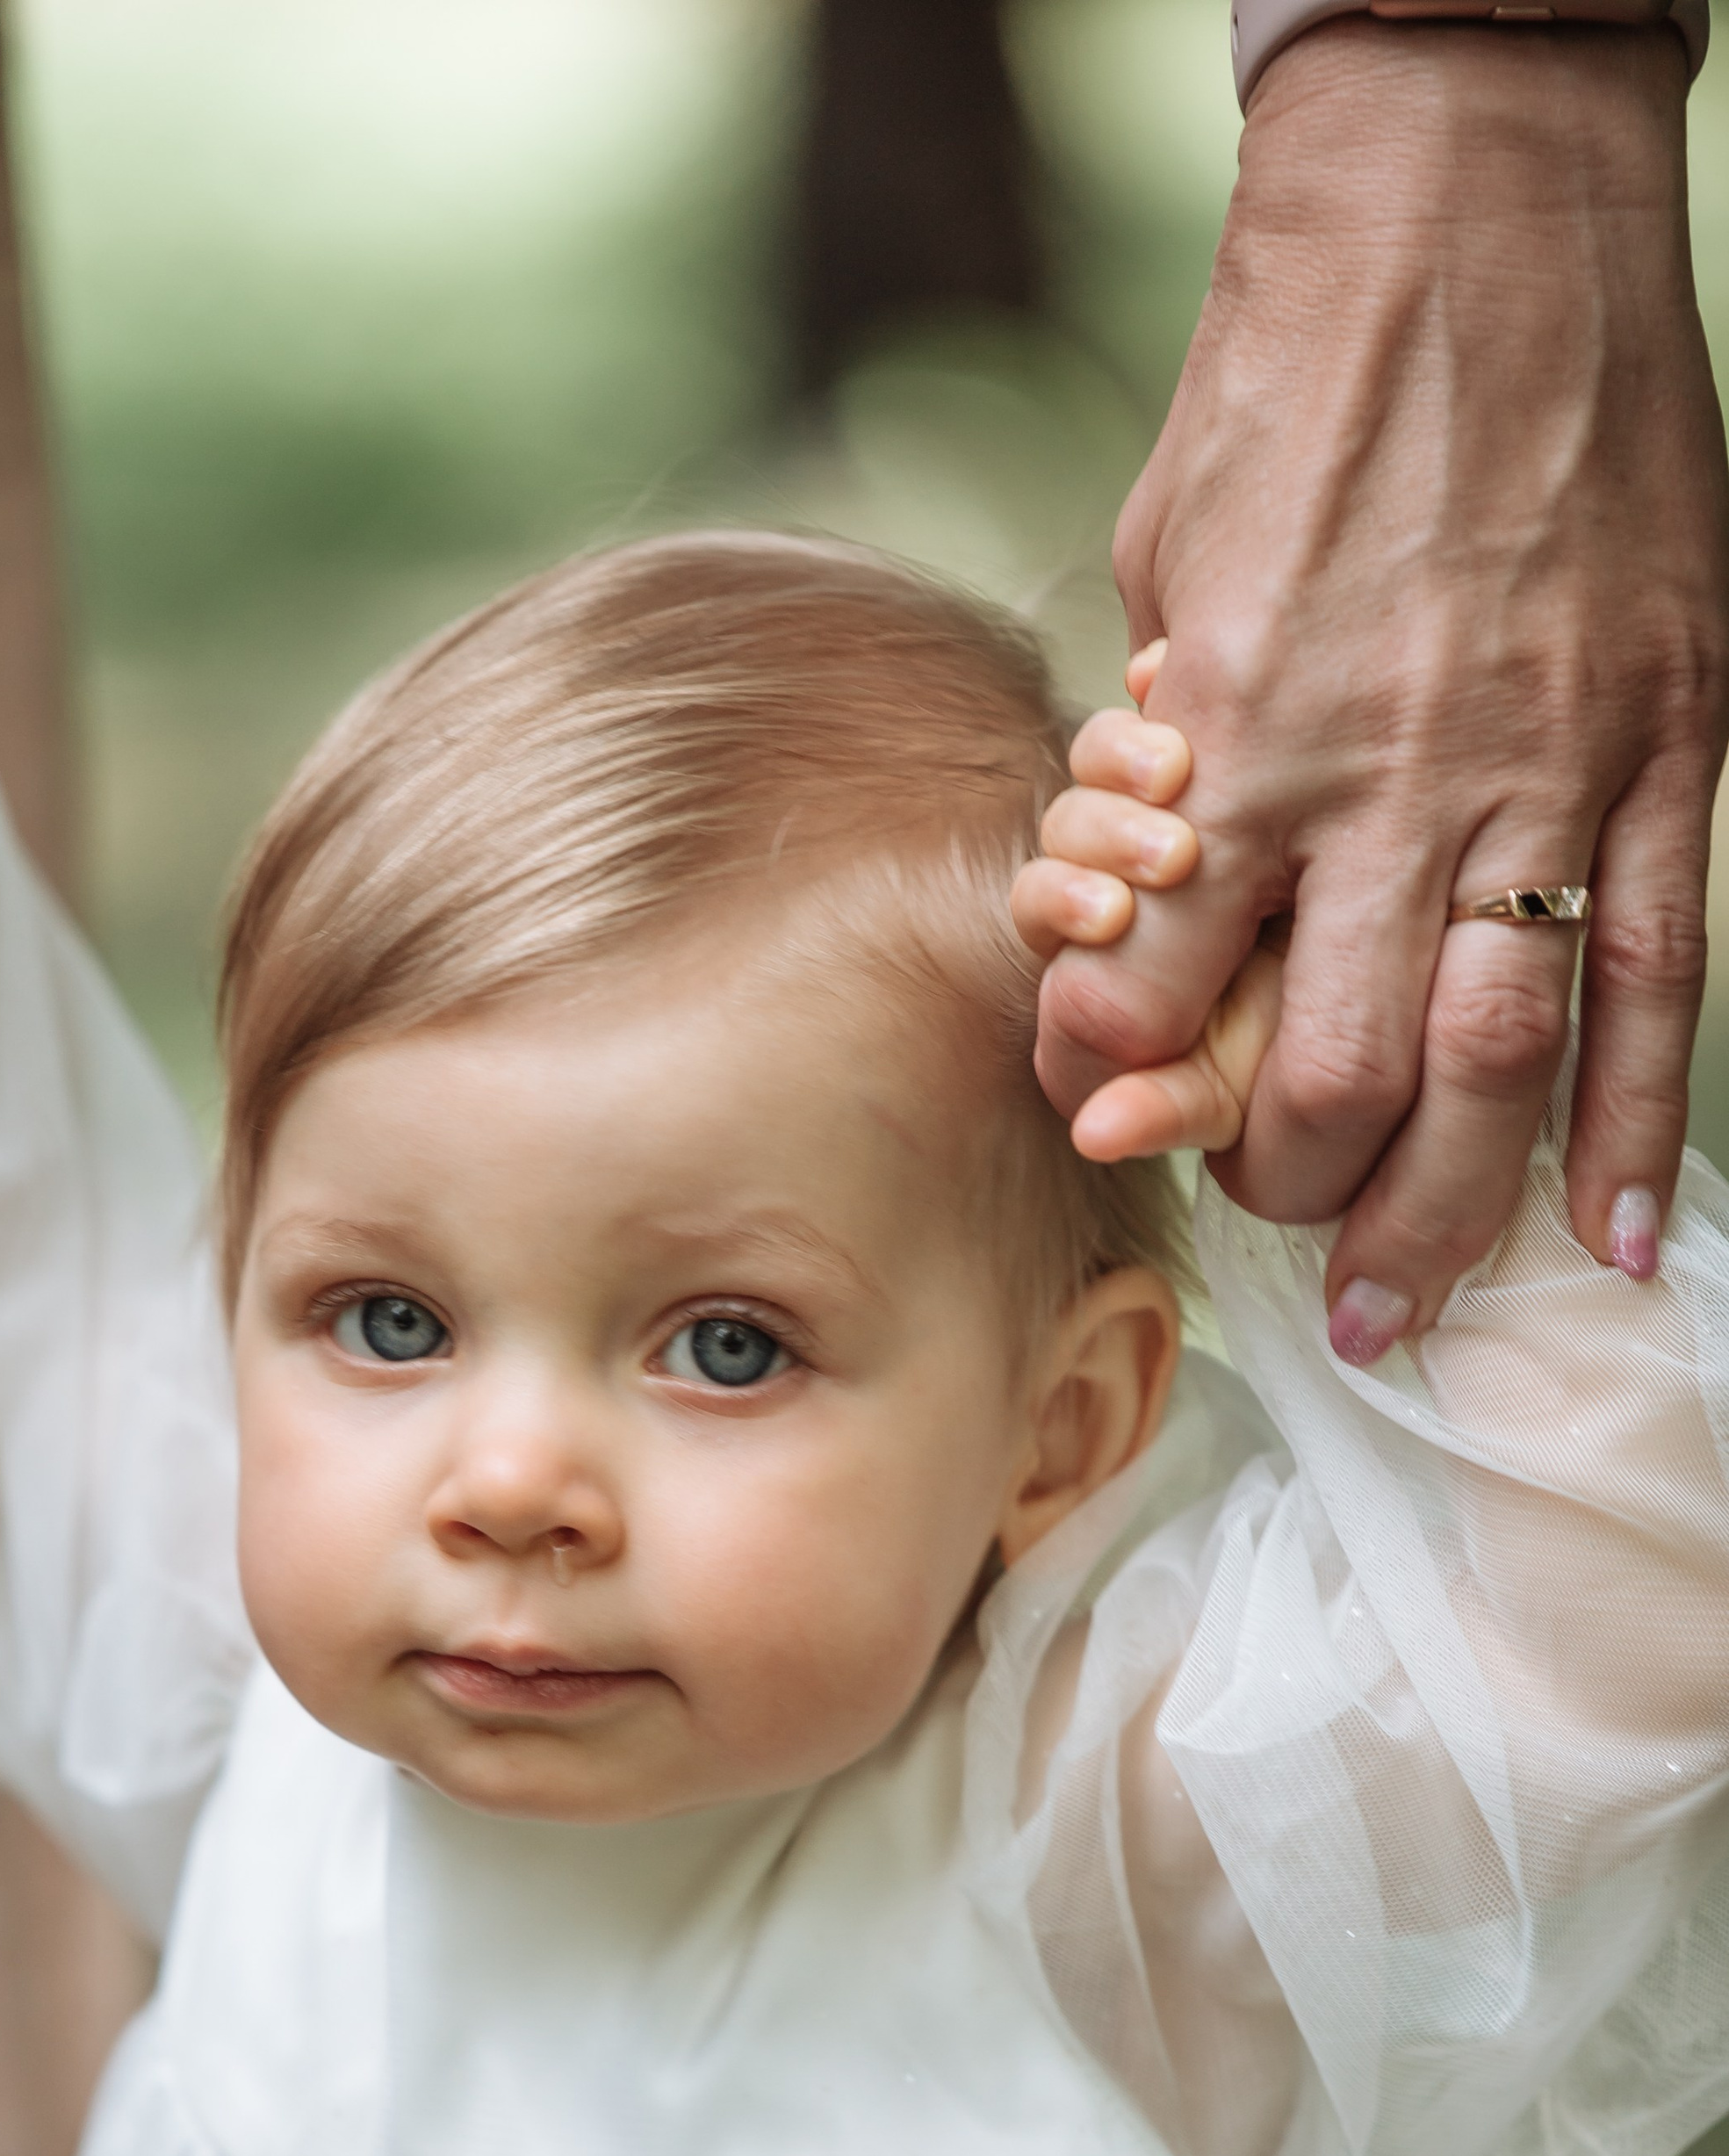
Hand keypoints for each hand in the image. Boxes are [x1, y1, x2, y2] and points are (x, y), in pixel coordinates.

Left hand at [1034, 25, 1728, 1356]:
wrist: (1476, 212)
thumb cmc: (1291, 389)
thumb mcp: (1161, 580)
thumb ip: (1155, 763)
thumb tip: (1125, 913)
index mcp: (1243, 741)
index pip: (1162, 997)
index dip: (1123, 1090)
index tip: (1114, 1131)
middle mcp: (1393, 782)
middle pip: (1331, 1075)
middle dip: (1292, 1190)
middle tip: (1285, 1249)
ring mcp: (1548, 771)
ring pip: (1493, 1062)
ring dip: (1447, 1211)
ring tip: (1405, 1314)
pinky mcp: (1671, 743)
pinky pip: (1656, 974)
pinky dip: (1637, 1120)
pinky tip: (1617, 1234)